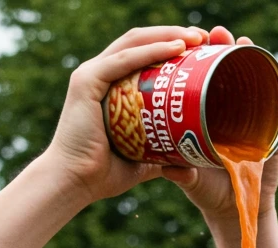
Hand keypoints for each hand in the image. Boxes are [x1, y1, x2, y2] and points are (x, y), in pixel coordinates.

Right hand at [46, 25, 208, 205]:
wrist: (73, 184)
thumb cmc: (102, 175)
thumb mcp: (140, 161)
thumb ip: (159, 155)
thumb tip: (184, 161)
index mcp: (108, 86)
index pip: (142, 55)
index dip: (169, 47)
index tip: (200, 51)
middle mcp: (99, 73)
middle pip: (140, 42)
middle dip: (174, 34)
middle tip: (204, 38)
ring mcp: (91, 74)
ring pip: (134, 43)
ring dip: (168, 36)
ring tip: (197, 38)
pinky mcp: (86, 81)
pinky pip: (124, 59)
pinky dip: (152, 51)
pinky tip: (176, 48)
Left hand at [162, 34, 277, 222]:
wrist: (231, 210)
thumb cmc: (206, 190)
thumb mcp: (191, 182)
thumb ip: (182, 175)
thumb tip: (169, 169)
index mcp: (211, 115)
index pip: (209, 78)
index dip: (205, 57)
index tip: (198, 40)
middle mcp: (235, 113)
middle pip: (236, 73)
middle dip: (231, 50)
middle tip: (225, 36)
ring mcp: (257, 124)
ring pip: (263, 90)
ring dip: (262, 70)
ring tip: (254, 51)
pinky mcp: (275, 142)